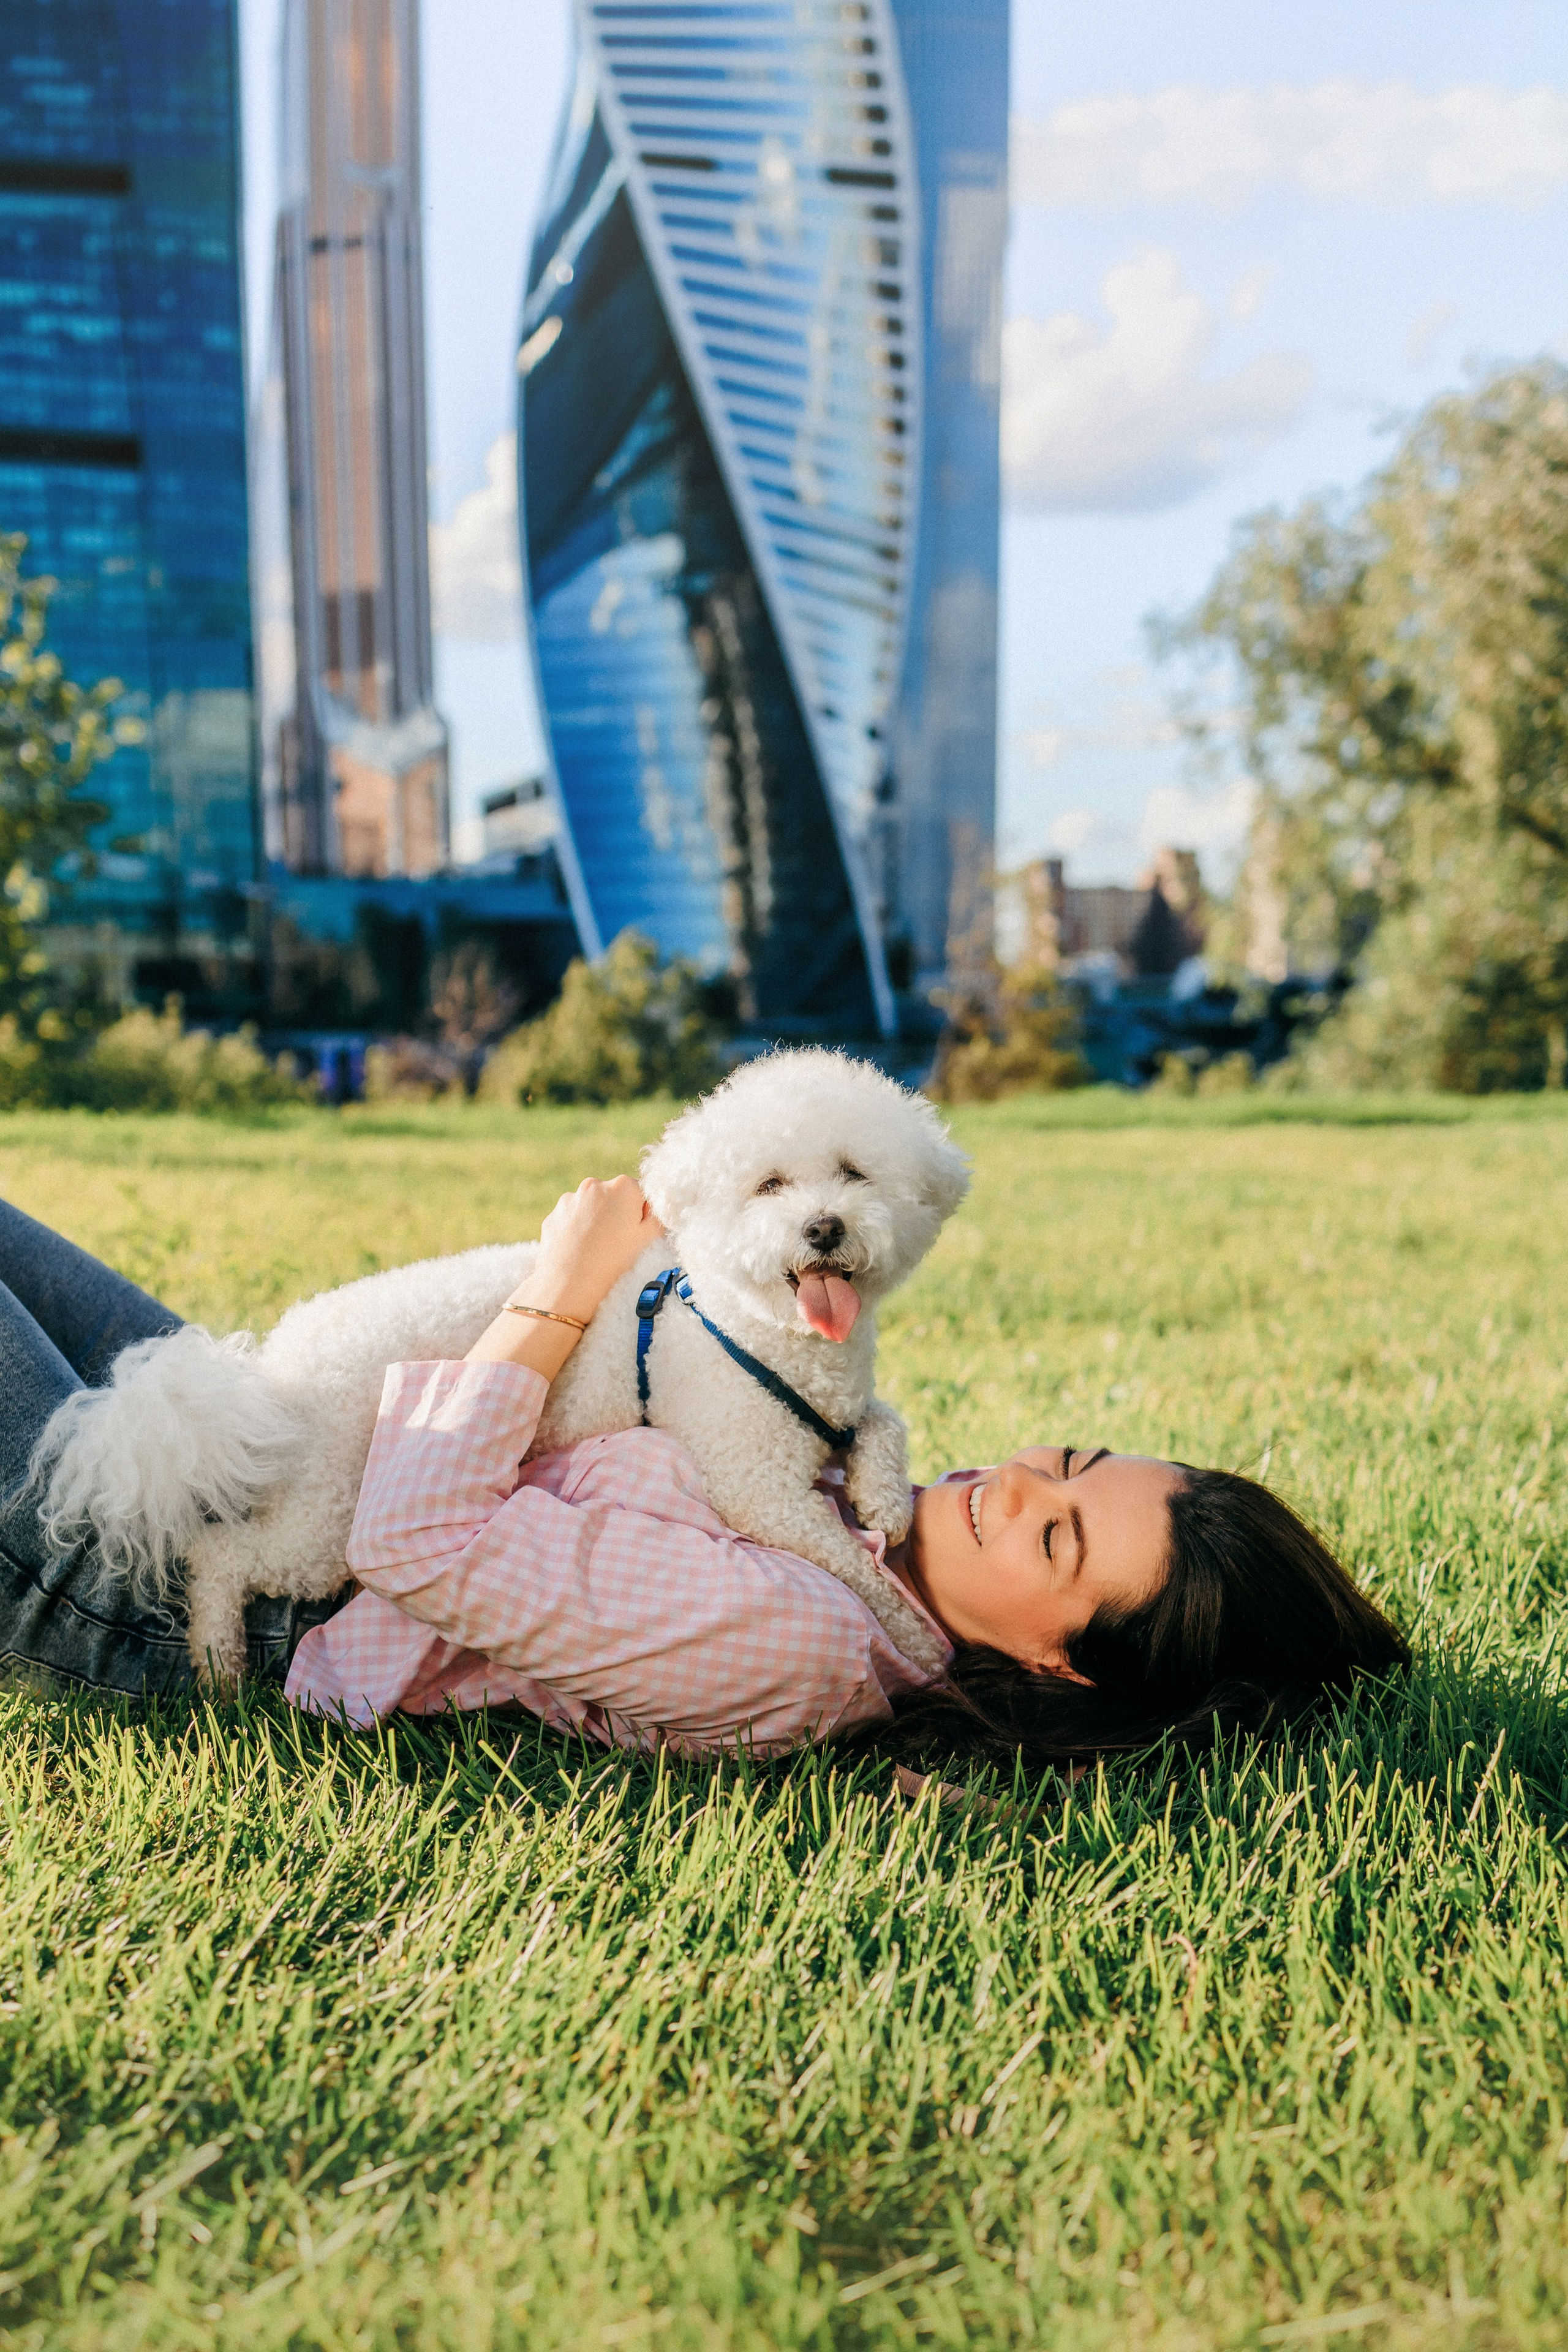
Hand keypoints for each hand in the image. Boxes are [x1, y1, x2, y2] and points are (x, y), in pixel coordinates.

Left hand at [520, 1175, 664, 1326]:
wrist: (569, 1287)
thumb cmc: (615, 1262)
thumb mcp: (650, 1238)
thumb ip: (657, 1214)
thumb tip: (651, 1206)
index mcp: (622, 1186)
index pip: (640, 1192)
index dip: (642, 1214)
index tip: (637, 1234)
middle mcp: (593, 1185)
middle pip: (613, 1197)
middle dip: (617, 1214)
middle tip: (618, 1243)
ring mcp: (569, 1201)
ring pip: (590, 1207)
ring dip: (596, 1221)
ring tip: (597, 1250)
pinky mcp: (553, 1217)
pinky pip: (571, 1220)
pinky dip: (577, 1231)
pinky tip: (580, 1252)